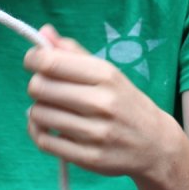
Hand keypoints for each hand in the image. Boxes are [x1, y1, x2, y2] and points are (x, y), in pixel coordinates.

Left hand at [23, 26, 178, 177]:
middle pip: (39, 87)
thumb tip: (43, 31)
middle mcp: (101, 103)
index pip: (50, 62)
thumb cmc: (125, 103)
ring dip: (37, 109)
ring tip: (50, 108)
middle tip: (45, 87)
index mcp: (105, 75)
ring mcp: (95, 132)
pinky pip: (44, 141)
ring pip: (38, 114)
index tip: (33, 60)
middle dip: (36, 85)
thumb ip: (73, 52)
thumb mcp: (107, 73)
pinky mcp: (88, 157)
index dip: (33, 59)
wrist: (155, 145)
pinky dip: (38, 131)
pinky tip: (48, 127)